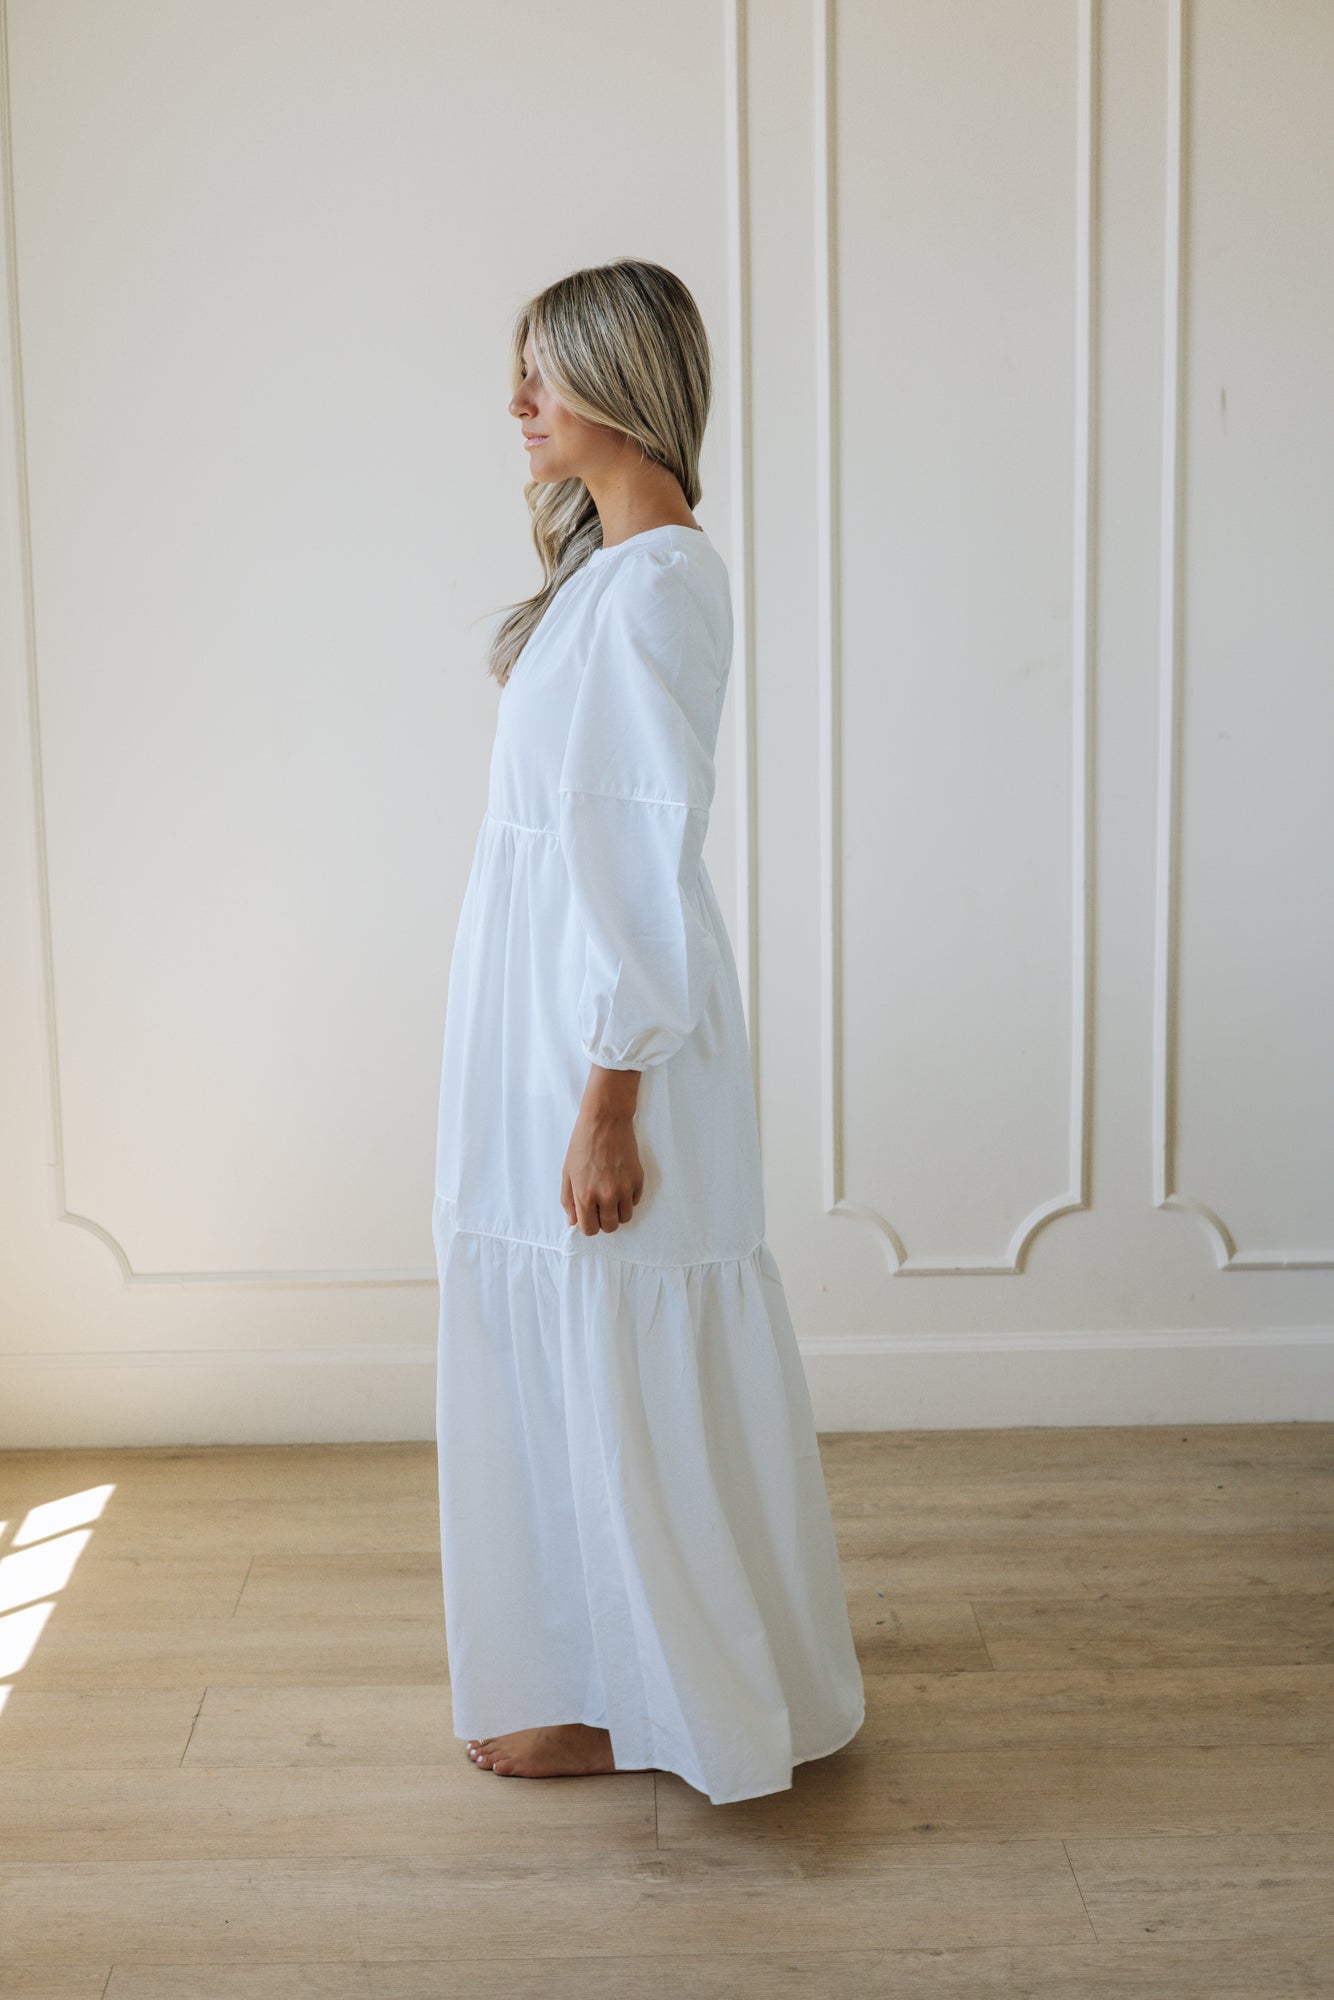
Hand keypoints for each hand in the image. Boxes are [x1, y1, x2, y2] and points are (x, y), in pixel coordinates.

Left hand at [561, 1065, 644, 1234]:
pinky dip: (628, 1198)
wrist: (606, 1120)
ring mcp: (625, 1189)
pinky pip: (635, 1202)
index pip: (589, 1229)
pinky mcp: (638, 1180)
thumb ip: (568, 1200)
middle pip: (609, 1227)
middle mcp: (607, 1196)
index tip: (588, 1215)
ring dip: (617, 1212)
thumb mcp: (568, 1172)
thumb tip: (573, 1222)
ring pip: (625, 1218)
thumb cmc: (582, 1144)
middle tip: (599, 1206)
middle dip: (603, 1220)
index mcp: (585, 1196)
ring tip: (610, 1196)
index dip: (587, 1225)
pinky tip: (620, 1182)